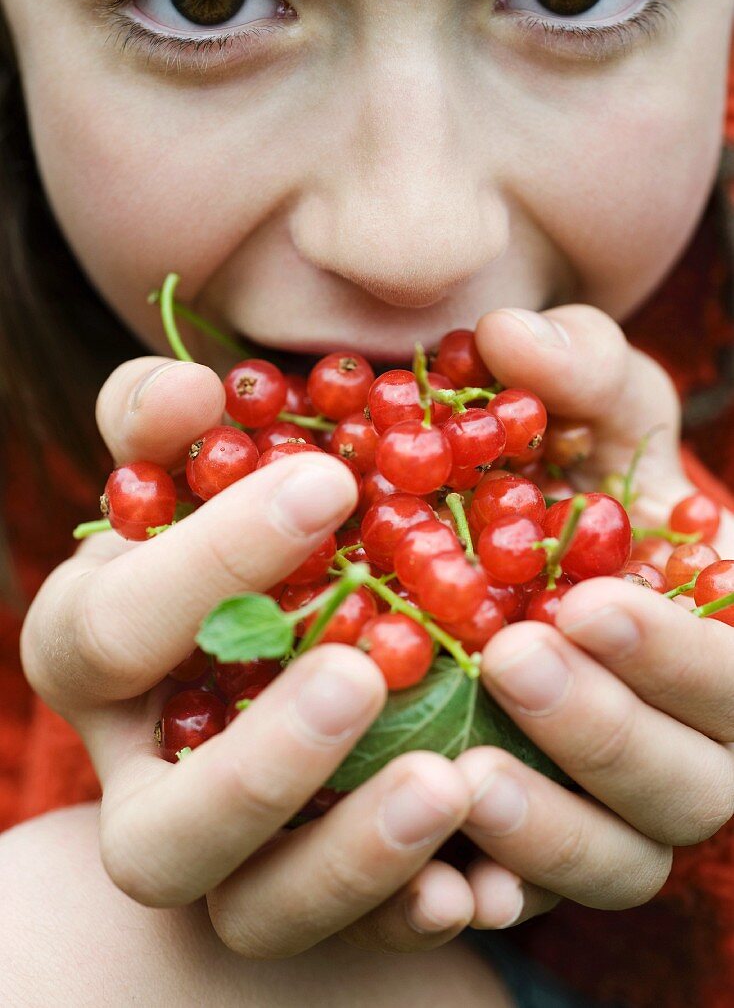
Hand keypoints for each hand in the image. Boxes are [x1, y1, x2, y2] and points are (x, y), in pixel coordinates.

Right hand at [20, 357, 489, 956]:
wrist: (296, 612)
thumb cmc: (247, 522)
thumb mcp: (207, 458)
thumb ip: (173, 419)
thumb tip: (186, 392)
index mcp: (105, 656)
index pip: (110, 628)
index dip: (204, 562)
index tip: (327, 480)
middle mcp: (151, 771)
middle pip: (157, 826)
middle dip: (255, 759)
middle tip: (361, 674)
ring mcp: (232, 851)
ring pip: (249, 908)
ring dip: (342, 860)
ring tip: (445, 784)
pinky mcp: (309, 889)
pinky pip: (349, 936)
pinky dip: (407, 906)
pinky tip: (476, 874)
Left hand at [449, 305, 733, 929]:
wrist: (515, 575)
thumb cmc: (578, 487)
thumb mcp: (592, 419)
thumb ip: (580, 374)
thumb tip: (512, 334)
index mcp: (726, 650)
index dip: (680, 656)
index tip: (587, 599)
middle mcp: (690, 745)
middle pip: (691, 786)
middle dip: (611, 731)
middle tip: (516, 660)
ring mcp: (615, 813)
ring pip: (618, 863)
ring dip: (550, 830)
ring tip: (463, 776)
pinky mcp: (537, 855)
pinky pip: (525, 906)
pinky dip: (484, 902)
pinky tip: (429, 886)